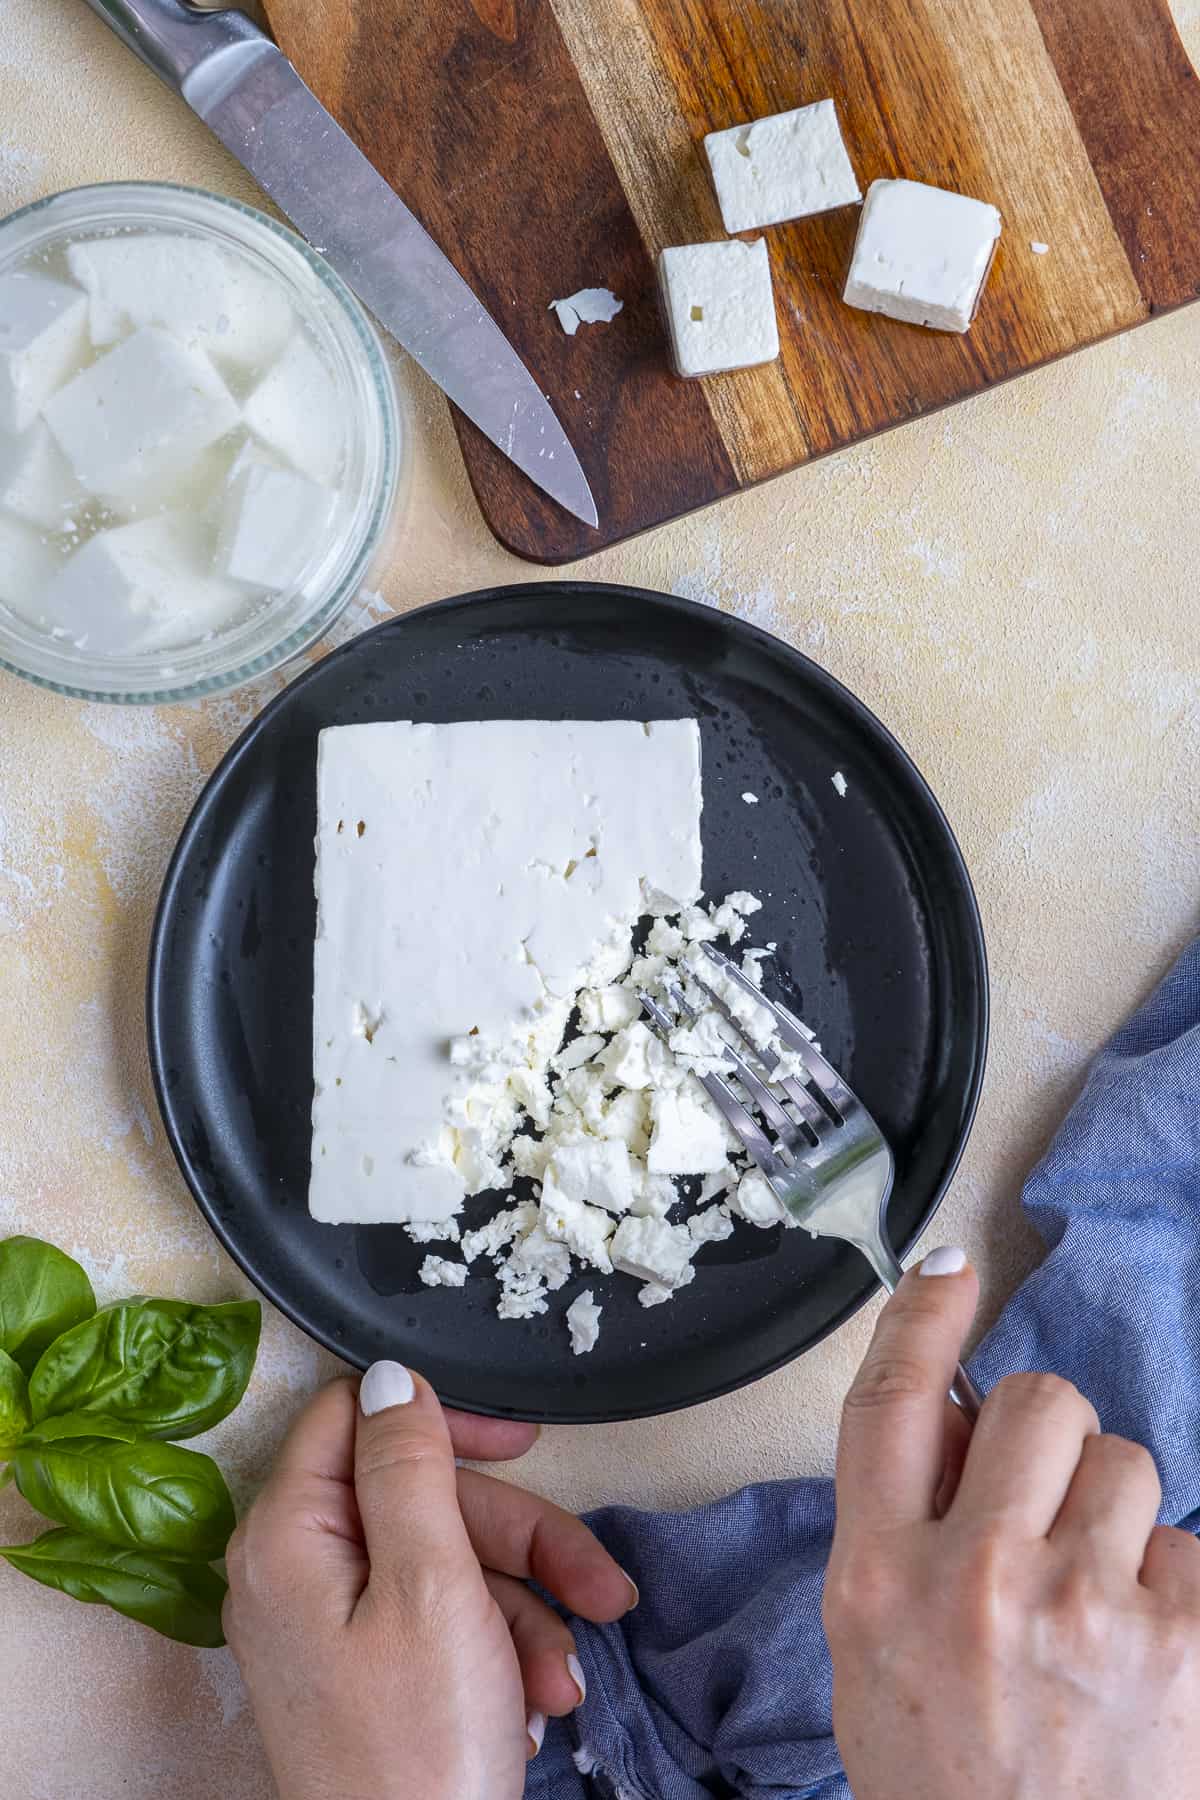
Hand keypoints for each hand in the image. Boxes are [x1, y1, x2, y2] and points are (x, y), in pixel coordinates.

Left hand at [224, 1363, 635, 1799]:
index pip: (358, 1416)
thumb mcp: (430, 1588)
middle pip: (422, 1498)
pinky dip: (498, 1652)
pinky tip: (532, 1702)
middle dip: (521, 1543)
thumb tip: (391, 1375)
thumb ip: (408, 1469)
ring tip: (563, 1683)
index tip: (522, 1442)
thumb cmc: (417, 1755)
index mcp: (289, 1534)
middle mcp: (296, 1569)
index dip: (444, 1420)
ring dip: (525, 1613)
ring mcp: (327, 1624)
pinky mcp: (362, 1670)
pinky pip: (440, 1621)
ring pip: (447, 1564)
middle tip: (595, 1588)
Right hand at [823, 1248, 1199, 1798]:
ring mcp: (1083, 1610)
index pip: (890, 1403)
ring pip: (1125, 1461)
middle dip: (1047, 1440)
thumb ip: (898, 1530)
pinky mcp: (1180, 1646)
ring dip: (1116, 1515)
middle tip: (1045, 1511)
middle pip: (1035, 1401)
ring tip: (1095, 1603)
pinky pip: (1190, 1543)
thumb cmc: (948, 1786)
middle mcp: (975, 1580)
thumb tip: (958, 1425)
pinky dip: (1174, 1587)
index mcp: (880, 1580)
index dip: (920, 1318)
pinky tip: (1145, 1653)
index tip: (948, 1268)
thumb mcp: (869, 1655)